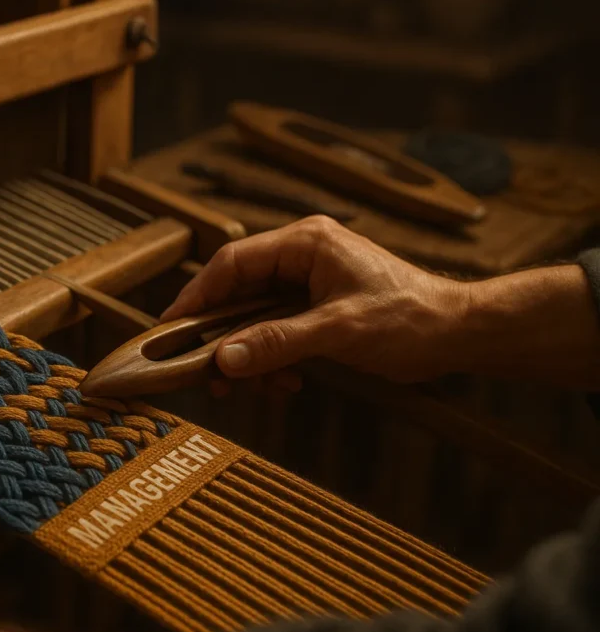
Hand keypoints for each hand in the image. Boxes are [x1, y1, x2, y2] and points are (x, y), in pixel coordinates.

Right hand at [163, 216, 471, 385]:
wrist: (460, 333)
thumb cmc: (410, 319)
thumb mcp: (337, 331)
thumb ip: (277, 342)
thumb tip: (223, 358)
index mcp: (305, 244)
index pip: (232, 263)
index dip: (197, 296)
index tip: (172, 329)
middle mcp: (303, 256)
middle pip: (239, 292)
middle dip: (224, 335)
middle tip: (209, 373)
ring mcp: (311, 281)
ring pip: (256, 316)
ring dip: (250, 354)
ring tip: (254, 387)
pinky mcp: (319, 306)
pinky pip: (278, 330)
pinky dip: (274, 358)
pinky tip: (285, 382)